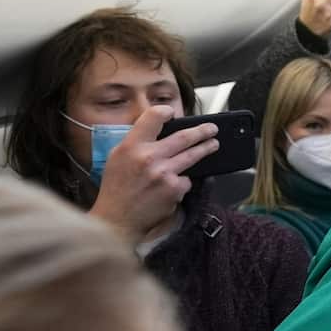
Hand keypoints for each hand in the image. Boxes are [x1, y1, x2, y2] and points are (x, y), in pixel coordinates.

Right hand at [90, 106, 218, 243]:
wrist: (118, 218)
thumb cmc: (117, 188)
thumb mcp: (118, 157)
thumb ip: (137, 142)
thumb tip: (159, 130)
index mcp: (131, 146)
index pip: (153, 117)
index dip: (165, 112)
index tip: (173, 112)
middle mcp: (149, 157)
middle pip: (184, 136)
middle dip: (202, 131)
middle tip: (212, 129)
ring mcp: (165, 173)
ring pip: (193, 155)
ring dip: (206, 148)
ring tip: (213, 144)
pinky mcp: (175, 189)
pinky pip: (187, 179)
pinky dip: (184, 180)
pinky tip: (176, 184)